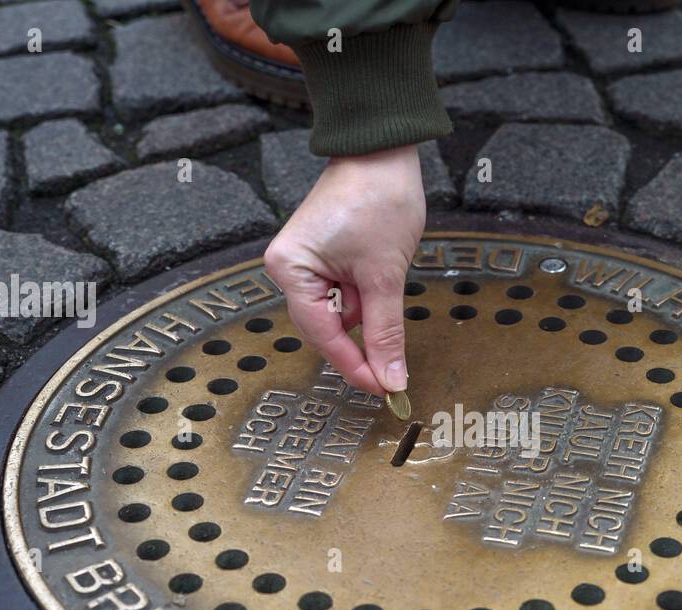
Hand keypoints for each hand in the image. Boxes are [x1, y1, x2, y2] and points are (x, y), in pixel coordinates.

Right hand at [263, 145, 424, 395]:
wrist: (383, 149)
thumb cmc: (378, 198)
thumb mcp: (385, 275)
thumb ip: (385, 332)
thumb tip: (391, 378)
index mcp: (289, 270)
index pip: (322, 335)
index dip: (354, 366)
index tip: (383, 389)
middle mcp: (287, 268)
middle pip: (325, 328)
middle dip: (360, 341)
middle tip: (394, 370)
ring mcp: (303, 262)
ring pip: (338, 313)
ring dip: (366, 312)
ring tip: (385, 279)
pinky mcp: (322, 257)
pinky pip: (343, 293)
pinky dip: (365, 297)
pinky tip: (379, 279)